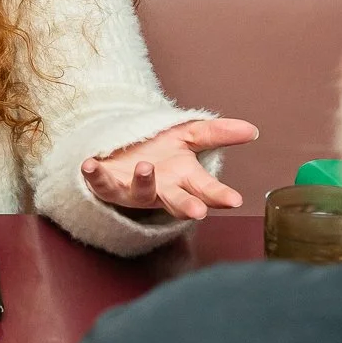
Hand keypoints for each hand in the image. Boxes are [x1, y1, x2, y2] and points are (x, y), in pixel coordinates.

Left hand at [81, 119, 257, 221]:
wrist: (120, 153)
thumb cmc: (158, 148)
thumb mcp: (188, 135)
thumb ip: (218, 134)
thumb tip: (252, 130)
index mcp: (184, 178)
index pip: (207, 188)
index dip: (220, 195)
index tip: (234, 200)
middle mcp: (162, 189)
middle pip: (177, 201)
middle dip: (187, 206)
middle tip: (198, 212)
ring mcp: (134, 191)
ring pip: (140, 192)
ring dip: (144, 182)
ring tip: (146, 167)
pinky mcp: (107, 186)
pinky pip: (100, 184)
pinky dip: (94, 175)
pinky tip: (88, 164)